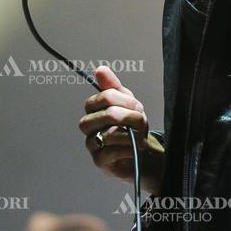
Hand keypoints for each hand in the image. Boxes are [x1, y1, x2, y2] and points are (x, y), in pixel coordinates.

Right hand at [78, 66, 163, 194]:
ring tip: (139, 136)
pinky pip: (111, 151)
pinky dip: (127, 148)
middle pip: (107, 115)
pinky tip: (133, 148)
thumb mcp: (126, 102)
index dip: (124, 101)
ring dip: (130, 134)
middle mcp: (89, 126)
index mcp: (94, 109)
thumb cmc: (131, 126)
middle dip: (130, 117)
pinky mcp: (99, 161)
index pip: (104, 98)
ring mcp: (92, 144)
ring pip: (109, 134)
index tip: (137, 106)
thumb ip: (113, 86)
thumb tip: (100, 69)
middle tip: (141, 121)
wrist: (140, 153)